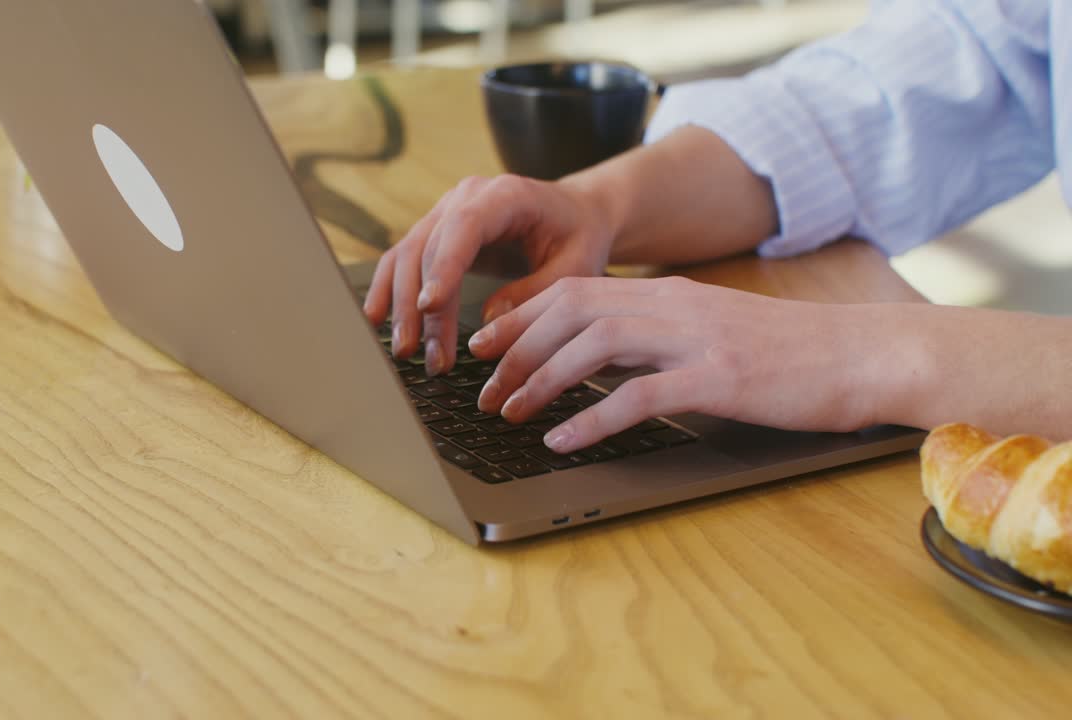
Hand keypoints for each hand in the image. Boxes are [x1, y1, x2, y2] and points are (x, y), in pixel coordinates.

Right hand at [362, 174, 615, 374]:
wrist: (576, 214)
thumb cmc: (579, 237)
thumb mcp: (577, 267)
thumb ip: (537, 292)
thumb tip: (491, 321)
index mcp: (505, 195)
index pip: (464, 228)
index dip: (444, 268)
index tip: (431, 307)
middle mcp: (466, 197)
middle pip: (428, 249)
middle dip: (422, 307)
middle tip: (430, 357)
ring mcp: (445, 212)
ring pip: (407, 256)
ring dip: (401, 306)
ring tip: (406, 352)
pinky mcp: (435, 233)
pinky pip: (402, 260)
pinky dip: (387, 290)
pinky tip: (376, 320)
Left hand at [467, 276, 887, 452]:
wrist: (864, 354)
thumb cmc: (792, 353)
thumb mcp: (715, 330)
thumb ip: (662, 336)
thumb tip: (604, 361)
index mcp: (671, 295)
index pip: (575, 292)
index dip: (522, 317)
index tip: (486, 345)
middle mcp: (675, 307)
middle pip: (570, 313)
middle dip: (515, 350)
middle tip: (483, 388)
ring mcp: (696, 339)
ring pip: (592, 346)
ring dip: (540, 382)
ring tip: (509, 414)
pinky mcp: (719, 379)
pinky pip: (638, 395)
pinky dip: (591, 418)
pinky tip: (563, 440)